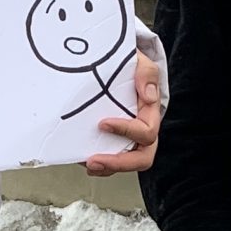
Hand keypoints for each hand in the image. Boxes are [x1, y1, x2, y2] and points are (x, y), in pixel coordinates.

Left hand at [84, 52, 161, 176]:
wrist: (116, 67)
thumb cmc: (129, 66)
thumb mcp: (139, 62)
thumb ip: (146, 72)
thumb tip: (148, 95)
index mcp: (149, 114)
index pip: (146, 131)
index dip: (127, 131)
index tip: (103, 123)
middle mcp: (141, 131)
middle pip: (141, 158)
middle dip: (119, 163)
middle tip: (94, 160)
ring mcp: (127, 139)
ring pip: (125, 163)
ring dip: (107, 168)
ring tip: (87, 164)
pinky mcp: (112, 141)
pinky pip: (110, 159)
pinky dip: (98, 164)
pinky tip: (81, 158)